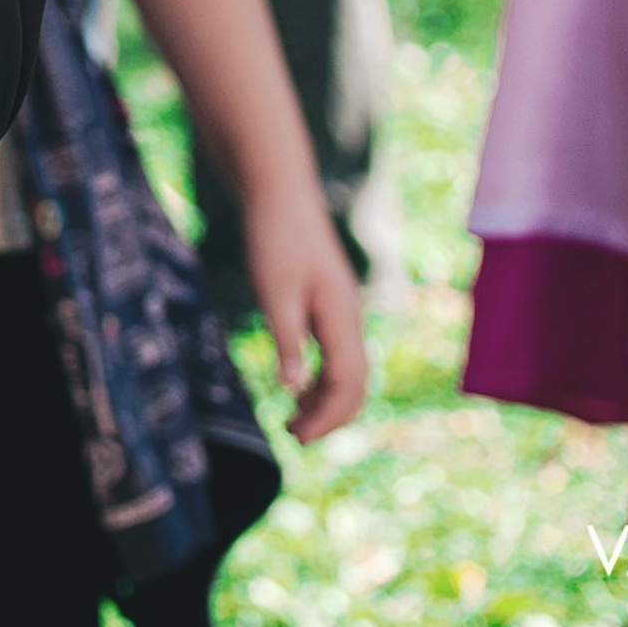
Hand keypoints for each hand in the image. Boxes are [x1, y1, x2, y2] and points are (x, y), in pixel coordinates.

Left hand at [242, 180, 369, 442]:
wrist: (278, 190)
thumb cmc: (272, 236)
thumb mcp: (273, 289)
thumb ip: (286, 338)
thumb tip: (293, 387)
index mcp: (341, 315)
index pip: (347, 382)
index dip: (328, 416)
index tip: (299, 436)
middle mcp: (349, 315)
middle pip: (354, 381)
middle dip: (330, 415)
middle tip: (295, 436)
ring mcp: (341, 308)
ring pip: (347, 367)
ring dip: (326, 398)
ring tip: (295, 420)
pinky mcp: (328, 300)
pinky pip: (336, 350)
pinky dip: (322, 375)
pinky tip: (298, 384)